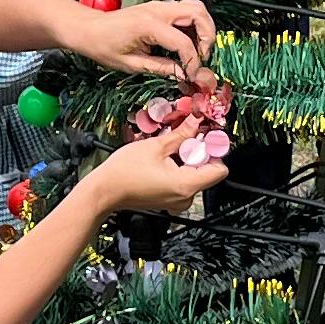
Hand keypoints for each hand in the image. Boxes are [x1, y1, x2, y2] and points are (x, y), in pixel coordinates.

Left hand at [77, 0, 216, 83]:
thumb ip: (161, 68)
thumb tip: (183, 75)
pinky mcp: (159, 7)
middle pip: (198, 13)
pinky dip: (194, 25)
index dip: (192, 61)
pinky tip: (187, 42)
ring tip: (197, 49)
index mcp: (149, 25)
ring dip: (203, 28)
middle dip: (207, 36)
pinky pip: (186, 10)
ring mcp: (159, 5)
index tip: (191, 75)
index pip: (183, 42)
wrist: (89, 28)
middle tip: (202, 56)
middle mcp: (158, 10)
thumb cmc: (104, 46)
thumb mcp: (131, 64)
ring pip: (196, 7)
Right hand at [80, 132, 227, 217]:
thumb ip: (181, 134)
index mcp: (186, 185)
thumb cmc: (124, 172)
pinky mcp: (169, 200)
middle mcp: (185, 198)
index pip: (220, 170)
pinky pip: (183, 182)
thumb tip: (196, 122)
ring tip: (168, 150)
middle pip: (207, 171)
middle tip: (182, 139)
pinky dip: (178, 169)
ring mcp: (177, 201)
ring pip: (194, 176)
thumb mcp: (156, 146)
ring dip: (186, 160)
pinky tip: (163, 160)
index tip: (204, 137)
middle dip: (198, 153)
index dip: (214, 151)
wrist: (105, 191)